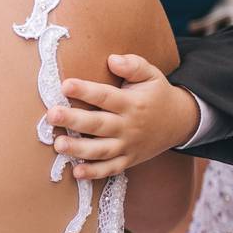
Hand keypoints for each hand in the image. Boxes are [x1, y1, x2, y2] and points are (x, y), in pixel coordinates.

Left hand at [46, 54, 199, 179]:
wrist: (179, 122)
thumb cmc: (157, 94)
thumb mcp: (152, 74)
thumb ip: (133, 65)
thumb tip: (112, 59)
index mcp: (132, 103)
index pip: (106, 97)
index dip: (86, 91)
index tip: (66, 85)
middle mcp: (129, 126)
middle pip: (98, 125)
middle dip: (74, 120)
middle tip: (53, 115)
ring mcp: (128, 146)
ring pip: (101, 150)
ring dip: (79, 149)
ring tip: (58, 145)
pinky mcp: (128, 160)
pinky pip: (111, 169)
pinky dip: (94, 173)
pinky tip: (76, 172)